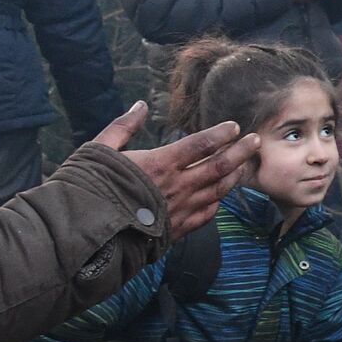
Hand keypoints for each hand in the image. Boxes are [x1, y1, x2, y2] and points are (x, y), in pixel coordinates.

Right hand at [94, 102, 260, 239]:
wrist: (86, 236)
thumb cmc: (89, 189)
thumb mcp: (100, 150)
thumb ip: (123, 126)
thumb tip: (140, 106)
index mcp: (160, 163)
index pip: (200, 144)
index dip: (220, 134)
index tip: (234, 127)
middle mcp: (176, 187)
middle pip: (218, 167)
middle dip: (240, 152)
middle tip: (256, 141)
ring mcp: (179, 210)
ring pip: (217, 191)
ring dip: (233, 176)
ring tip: (245, 166)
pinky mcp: (176, 231)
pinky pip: (205, 215)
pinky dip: (215, 204)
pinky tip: (219, 198)